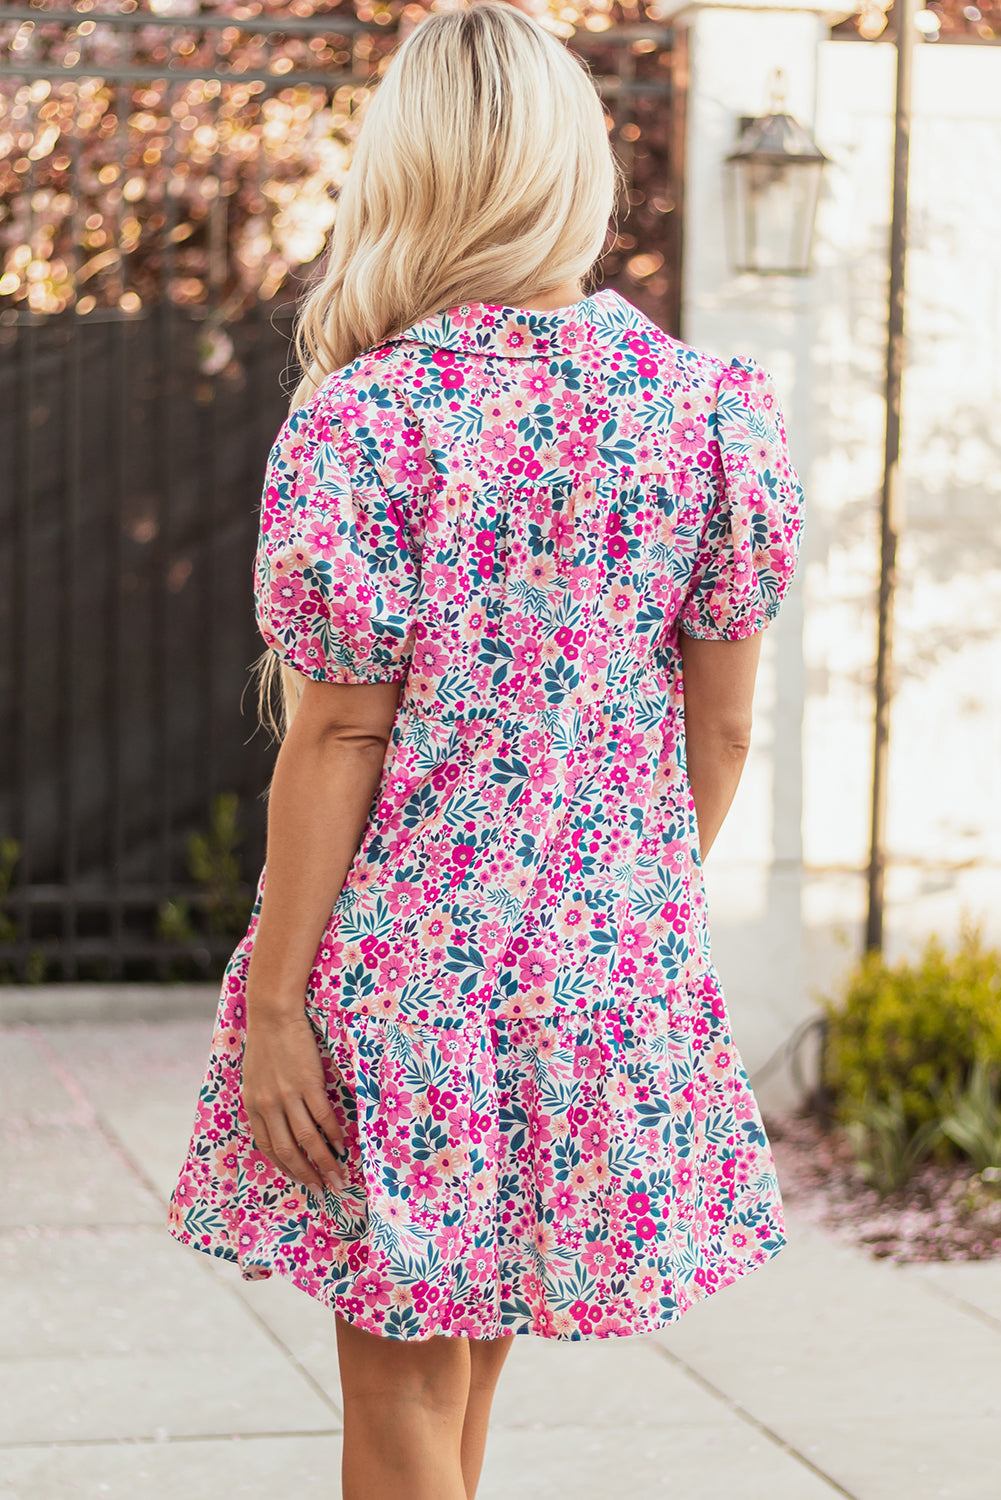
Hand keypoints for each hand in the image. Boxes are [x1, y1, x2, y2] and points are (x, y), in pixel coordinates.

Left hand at [241, 1009, 346, 1193]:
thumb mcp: (254, 1078)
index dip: (286, 1168)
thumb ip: (263, 1103)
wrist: (273, 1014)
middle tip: (325, 1189)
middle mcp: (268, 1106)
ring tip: (338, 1175)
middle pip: (289, 1151)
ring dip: (325, 1162)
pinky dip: (334, 1134)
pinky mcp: (308, 1083)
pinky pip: (322, 1117)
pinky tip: (342, 1144)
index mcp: (253, 1106)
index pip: (268, 1147)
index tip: (302, 1179)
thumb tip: (280, 1125)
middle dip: (308, 1175)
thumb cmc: (265, 1043)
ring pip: (308, 1140)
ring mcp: (288, 1096)